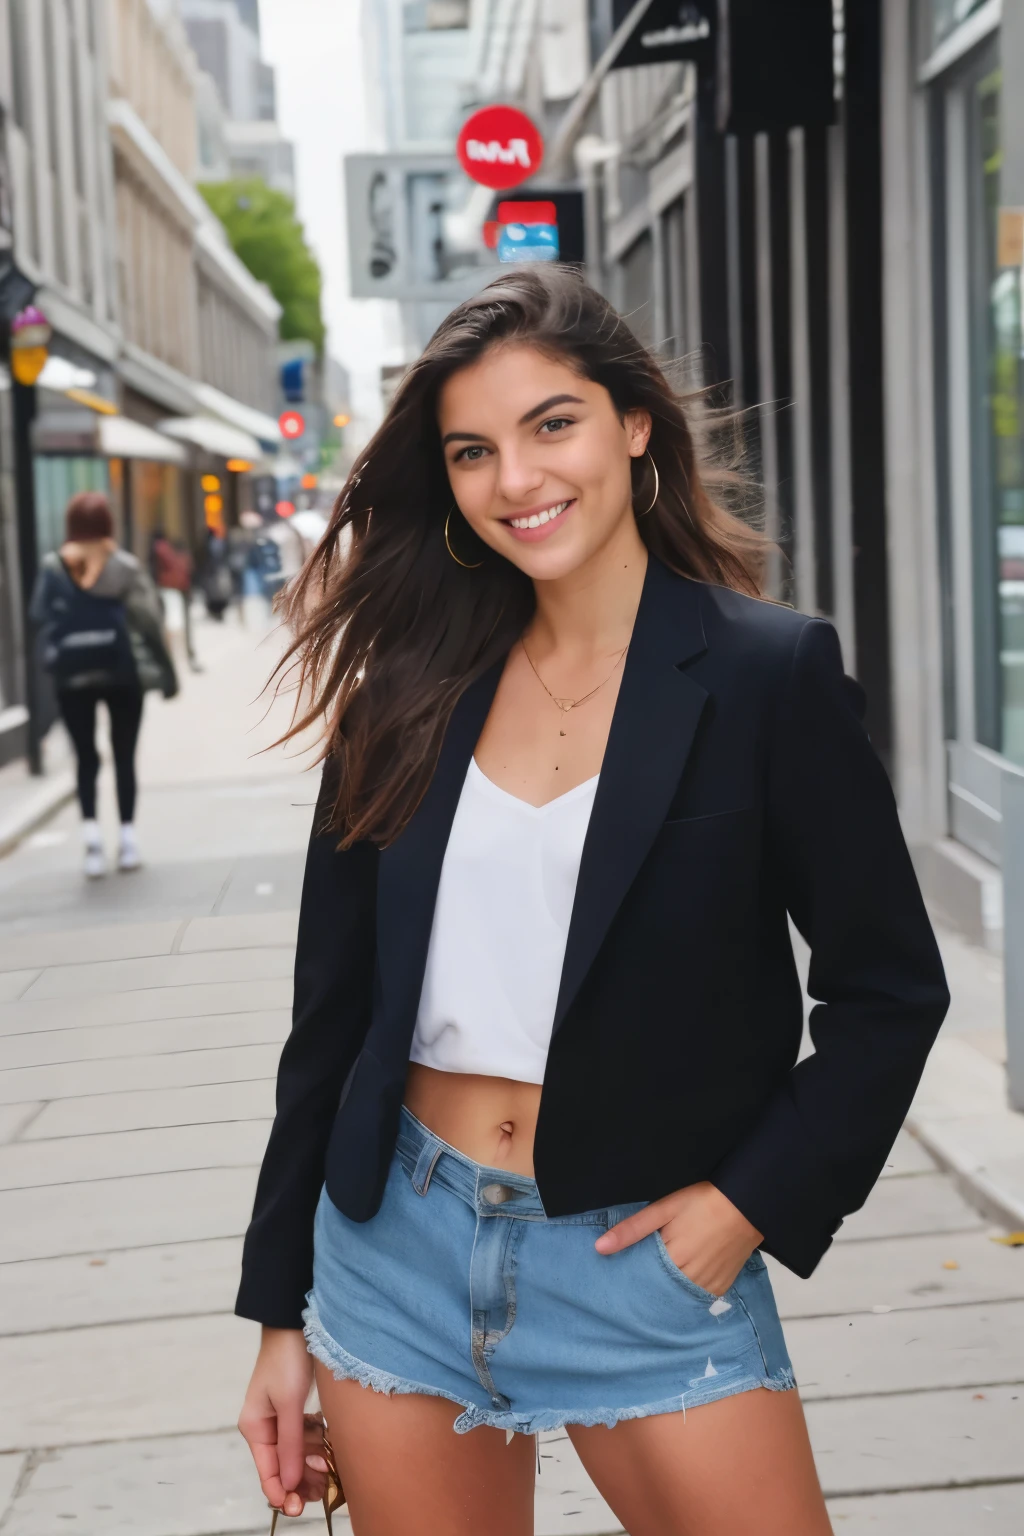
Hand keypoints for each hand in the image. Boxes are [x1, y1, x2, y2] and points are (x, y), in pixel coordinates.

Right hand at [238, 1327, 325, 1518]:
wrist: (297, 1322)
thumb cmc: (288, 1358)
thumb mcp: (290, 1403)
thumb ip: (290, 1445)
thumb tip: (290, 1485)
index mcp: (255, 1427)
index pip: (267, 1473)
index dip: (282, 1494)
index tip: (300, 1509)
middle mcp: (265, 1427)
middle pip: (283, 1468)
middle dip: (303, 1481)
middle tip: (325, 1491)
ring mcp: (281, 1419)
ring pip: (297, 1455)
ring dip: (313, 1465)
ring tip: (331, 1472)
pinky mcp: (296, 1410)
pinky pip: (306, 1438)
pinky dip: (317, 1446)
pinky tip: (330, 1450)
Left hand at [594, 1181, 763, 1296]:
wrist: (747, 1204)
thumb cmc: (703, 1202)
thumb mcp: (664, 1208)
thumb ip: (632, 1229)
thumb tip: (600, 1247)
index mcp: (673, 1260)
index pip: (641, 1283)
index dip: (628, 1283)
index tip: (616, 1284)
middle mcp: (690, 1279)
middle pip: (658, 1294)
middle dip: (646, 1290)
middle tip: (632, 1287)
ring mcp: (708, 1287)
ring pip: (677, 1299)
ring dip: (666, 1293)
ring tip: (655, 1285)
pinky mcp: (721, 1288)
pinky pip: (697, 1298)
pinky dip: (685, 1293)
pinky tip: (678, 1284)